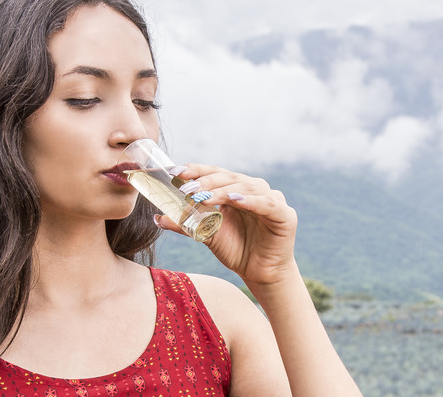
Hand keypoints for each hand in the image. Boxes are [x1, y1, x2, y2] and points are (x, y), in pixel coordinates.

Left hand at [155, 164, 298, 285]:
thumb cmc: (235, 249)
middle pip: (227, 177)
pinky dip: (251, 200)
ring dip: (222, 190)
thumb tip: (158, 218)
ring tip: (204, 197)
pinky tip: (235, 200)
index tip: (174, 171)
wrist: (259, 272)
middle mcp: (251, 188)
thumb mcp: (206, 234)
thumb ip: (185, 225)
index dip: (195, 170)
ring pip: (245, 187)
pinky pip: (267, 204)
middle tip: (186, 189)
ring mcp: (270, 198)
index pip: (213, 172)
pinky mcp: (284, 214)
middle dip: (205, 182)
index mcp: (233, 188)